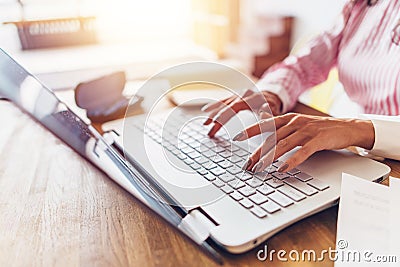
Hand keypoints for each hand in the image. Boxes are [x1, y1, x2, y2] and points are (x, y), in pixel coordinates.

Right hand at [202, 89, 282, 136]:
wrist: (274, 95)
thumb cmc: (274, 106)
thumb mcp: (274, 112)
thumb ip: (270, 114)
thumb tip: (263, 112)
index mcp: (251, 98)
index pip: (234, 106)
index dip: (224, 115)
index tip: (215, 123)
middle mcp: (243, 94)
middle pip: (226, 105)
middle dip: (216, 117)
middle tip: (208, 128)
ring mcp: (238, 94)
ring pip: (223, 103)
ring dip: (213, 113)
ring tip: (205, 123)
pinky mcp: (235, 96)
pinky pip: (223, 101)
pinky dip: (214, 106)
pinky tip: (206, 110)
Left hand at [233, 113, 374, 172]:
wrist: (347, 127)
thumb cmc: (320, 127)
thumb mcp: (298, 121)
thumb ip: (280, 122)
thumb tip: (262, 117)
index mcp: (289, 118)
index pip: (265, 124)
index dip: (250, 130)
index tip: (236, 137)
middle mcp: (295, 122)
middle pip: (272, 138)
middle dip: (258, 152)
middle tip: (247, 164)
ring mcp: (307, 131)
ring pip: (284, 145)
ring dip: (270, 157)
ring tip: (259, 168)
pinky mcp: (318, 140)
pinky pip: (302, 152)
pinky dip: (292, 161)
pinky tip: (283, 169)